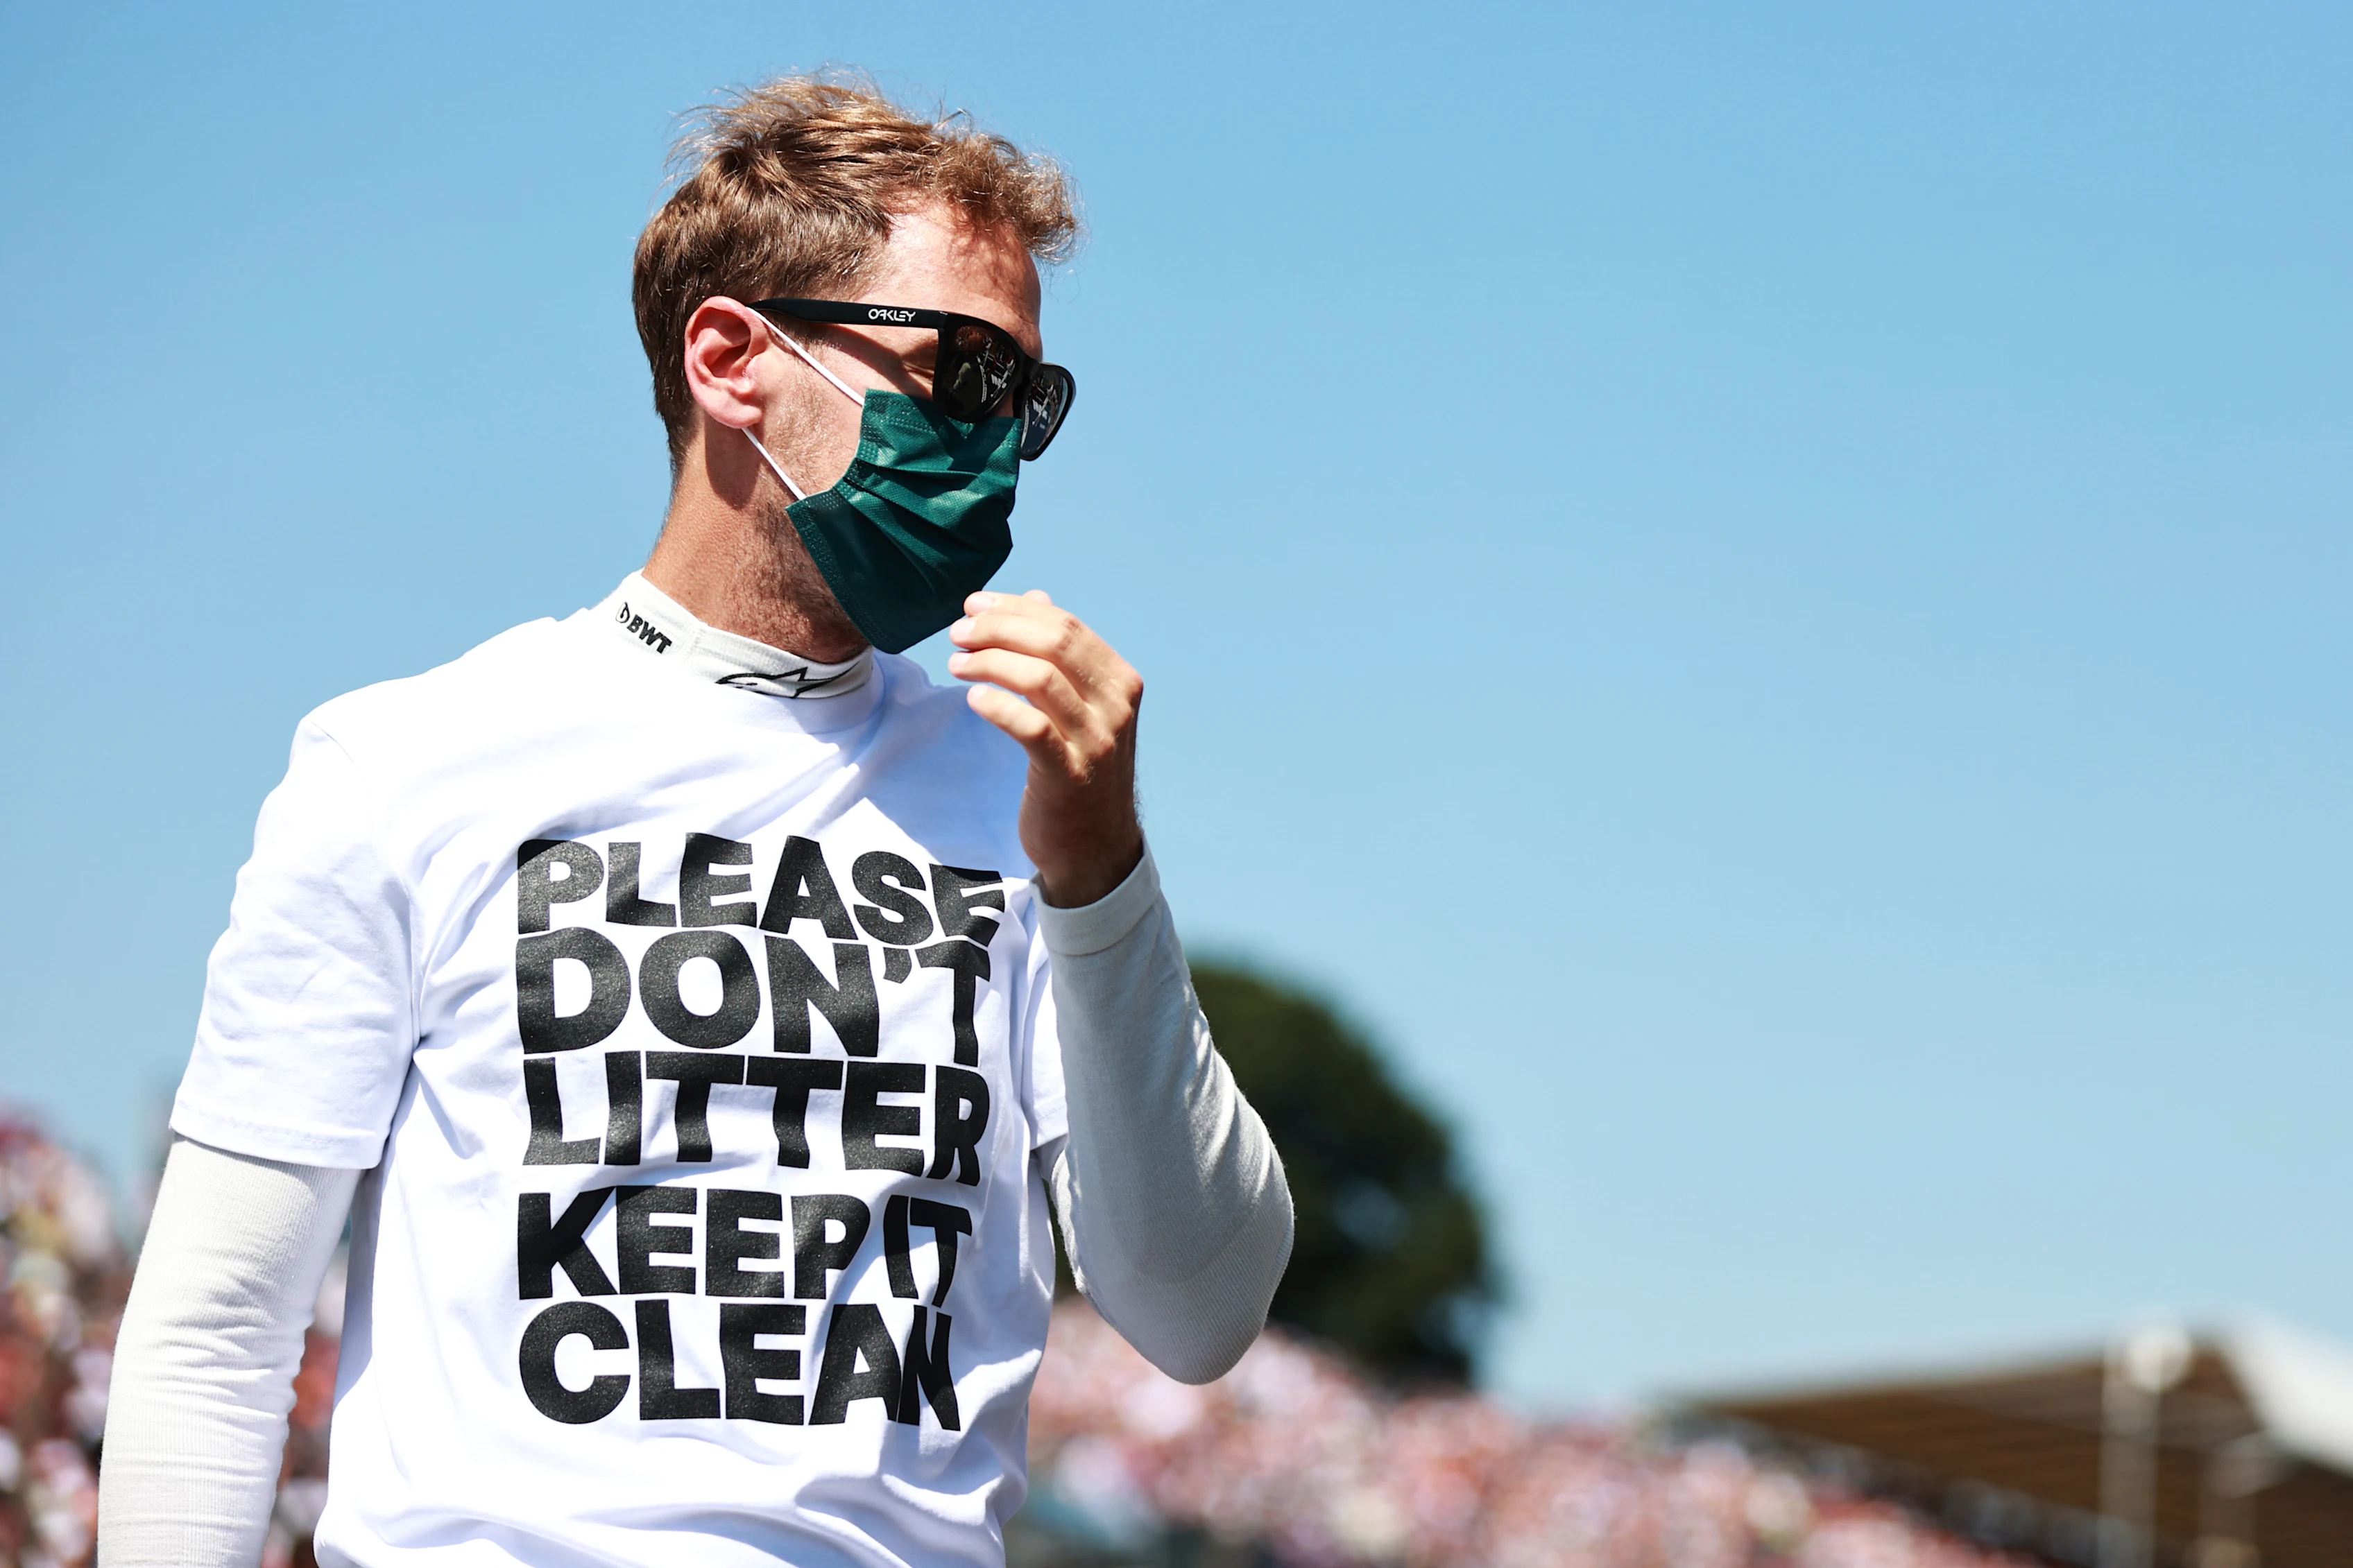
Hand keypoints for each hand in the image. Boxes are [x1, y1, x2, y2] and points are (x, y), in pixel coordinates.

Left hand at [947, 590, 1144, 907]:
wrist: (1096, 847)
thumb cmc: (1081, 769)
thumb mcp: (1081, 709)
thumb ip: (1062, 657)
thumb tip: (1035, 599)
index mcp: (1120, 682)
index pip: (1067, 626)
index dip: (1015, 609)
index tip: (974, 606)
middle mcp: (1115, 707)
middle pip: (1055, 643)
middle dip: (998, 628)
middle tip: (959, 632)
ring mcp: (1096, 742)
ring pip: (1041, 678)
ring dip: (990, 661)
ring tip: (956, 663)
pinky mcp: (1068, 774)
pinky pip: (1031, 727)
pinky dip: (998, 706)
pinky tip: (973, 699)